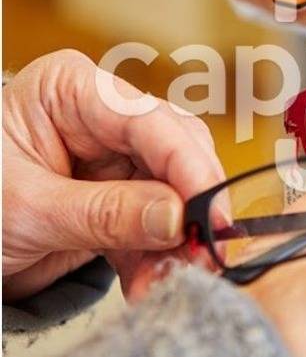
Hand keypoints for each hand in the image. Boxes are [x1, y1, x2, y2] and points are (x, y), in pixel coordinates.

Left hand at [2, 50, 224, 300]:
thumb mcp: (27, 208)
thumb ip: (106, 212)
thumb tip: (176, 219)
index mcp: (73, 89)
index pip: (149, 121)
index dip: (188, 166)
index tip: (212, 213)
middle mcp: (103, 115)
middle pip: (174, 150)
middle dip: (189, 205)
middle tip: (204, 251)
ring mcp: (115, 154)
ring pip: (174, 189)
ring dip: (174, 239)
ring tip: (169, 278)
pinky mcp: (120, 192)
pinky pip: (154, 220)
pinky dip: (156, 254)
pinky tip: (149, 281)